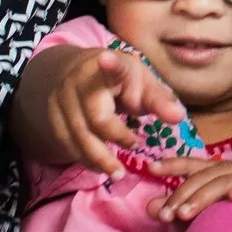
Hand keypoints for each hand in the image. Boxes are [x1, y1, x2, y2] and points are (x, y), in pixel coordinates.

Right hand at [19, 45, 186, 174]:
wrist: (77, 75)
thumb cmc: (119, 81)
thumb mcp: (142, 84)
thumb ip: (160, 101)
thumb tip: (179, 118)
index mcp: (108, 68)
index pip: (111, 66)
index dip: (110, 64)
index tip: (106, 58)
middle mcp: (80, 82)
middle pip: (96, 116)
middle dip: (117, 136)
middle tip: (136, 145)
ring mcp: (61, 100)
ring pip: (78, 136)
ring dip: (99, 158)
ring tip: (119, 173)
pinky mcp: (52, 118)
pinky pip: (67, 144)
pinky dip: (85, 159)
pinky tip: (99, 166)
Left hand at [149, 155, 231, 221]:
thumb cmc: (231, 219)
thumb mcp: (198, 216)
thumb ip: (176, 209)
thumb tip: (150, 207)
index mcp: (214, 172)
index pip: (190, 164)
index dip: (171, 165)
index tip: (151, 168)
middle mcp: (230, 170)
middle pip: (203, 176)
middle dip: (182, 195)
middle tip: (167, 214)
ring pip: (223, 182)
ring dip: (203, 197)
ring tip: (186, 213)